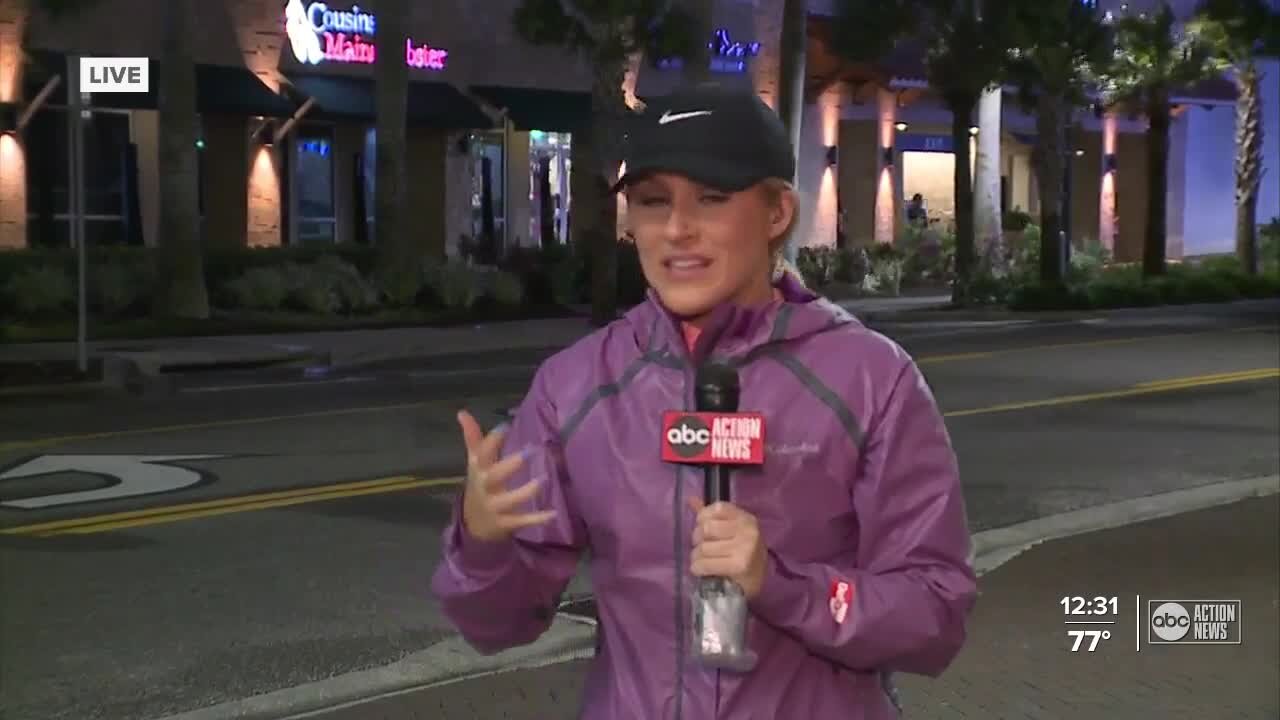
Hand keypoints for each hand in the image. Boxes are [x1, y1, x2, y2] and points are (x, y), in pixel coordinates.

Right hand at [457, 410, 555, 542]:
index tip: (505, 425)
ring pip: (510, 500)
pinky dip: (538, 518)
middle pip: (494, 476)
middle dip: (510, 464)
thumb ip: (473, 438)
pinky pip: (522, 520)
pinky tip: (554, 513)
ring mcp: (495, 507)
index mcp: (479, 470)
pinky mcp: (505, 523)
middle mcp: (485, 487)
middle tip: (530, 450)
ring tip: (545, 478)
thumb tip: (462, 412)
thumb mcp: (475, 463)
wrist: (474, 526)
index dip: (492, 440)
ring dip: (527, 490)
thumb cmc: (479, 486)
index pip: (482, 453)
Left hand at [688, 497, 768, 599]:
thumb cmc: (740, 555)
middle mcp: (748, 530)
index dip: (703, 518)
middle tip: (702, 549)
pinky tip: (701, 570)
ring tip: (703, 561)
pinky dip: (698, 568)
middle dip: (697, 539)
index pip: (717, 507)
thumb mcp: (731, 532)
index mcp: (746, 519)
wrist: (754, 584)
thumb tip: (691, 499)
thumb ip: (711, 515)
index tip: (704, 531)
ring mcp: (745, 548)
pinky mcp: (738, 566)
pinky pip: (704, 563)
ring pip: (703, 547)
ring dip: (696, 557)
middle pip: (706, 528)